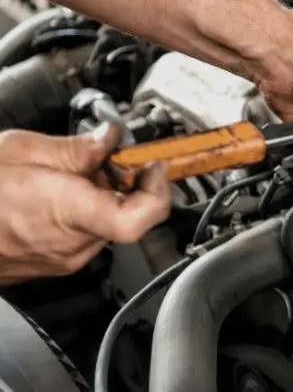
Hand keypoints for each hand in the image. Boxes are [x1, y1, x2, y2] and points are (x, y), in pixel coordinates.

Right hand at [0, 123, 169, 283]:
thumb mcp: (21, 150)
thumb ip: (75, 147)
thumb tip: (110, 139)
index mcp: (70, 211)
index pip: (144, 216)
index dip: (160, 189)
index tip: (154, 165)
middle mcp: (73, 243)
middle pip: (129, 215)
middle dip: (127, 183)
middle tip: (109, 157)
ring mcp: (63, 258)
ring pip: (107, 225)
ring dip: (105, 197)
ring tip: (74, 172)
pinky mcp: (53, 264)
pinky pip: (86, 236)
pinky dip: (86, 212)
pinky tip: (60, 192)